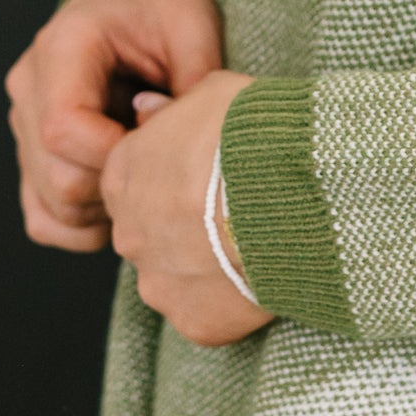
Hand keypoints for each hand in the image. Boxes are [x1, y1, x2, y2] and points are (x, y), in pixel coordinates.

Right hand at [5, 0, 226, 252]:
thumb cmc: (161, 2)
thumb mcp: (192, 24)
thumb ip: (192, 82)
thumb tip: (184, 146)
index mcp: (62, 48)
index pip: (64, 129)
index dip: (115, 157)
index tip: (161, 149)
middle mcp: (30, 88)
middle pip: (57, 178)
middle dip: (118, 187)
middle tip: (164, 165)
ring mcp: (25, 124)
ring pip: (50, 205)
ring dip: (104, 210)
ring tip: (146, 175)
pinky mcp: (33, 153)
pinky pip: (43, 216)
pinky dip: (82, 225)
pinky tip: (121, 200)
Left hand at [101, 68, 270, 345]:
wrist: (293, 190)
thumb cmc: (254, 133)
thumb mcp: (210, 95)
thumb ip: (171, 110)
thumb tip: (144, 110)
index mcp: (123, 175)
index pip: (132, 181)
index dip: (172, 179)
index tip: (207, 178)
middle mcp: (128, 233)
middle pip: (148, 233)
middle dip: (183, 227)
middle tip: (233, 214)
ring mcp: (157, 281)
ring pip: (173, 277)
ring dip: (204, 267)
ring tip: (255, 248)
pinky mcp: (192, 320)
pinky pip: (205, 315)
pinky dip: (229, 304)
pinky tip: (263, 279)